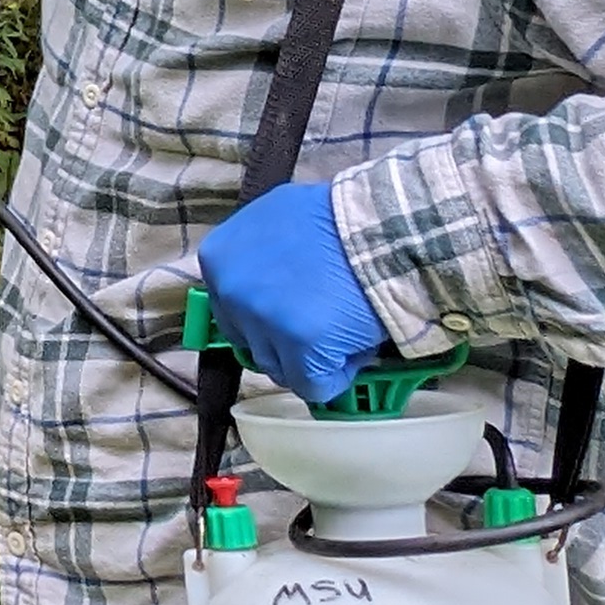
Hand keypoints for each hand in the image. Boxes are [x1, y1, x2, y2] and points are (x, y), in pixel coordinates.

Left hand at [196, 181, 390, 408]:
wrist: (386, 228)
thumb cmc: (339, 218)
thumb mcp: (276, 218)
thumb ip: (257, 253)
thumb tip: (262, 285)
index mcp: (218, 257)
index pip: (229, 307)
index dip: (267, 313)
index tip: (294, 308)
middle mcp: (231, 292)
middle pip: (251, 340)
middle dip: (284, 339)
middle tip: (322, 321)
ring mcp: (263, 323)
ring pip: (279, 366)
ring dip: (310, 357)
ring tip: (345, 329)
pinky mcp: (300, 350)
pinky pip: (313, 386)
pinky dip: (337, 377)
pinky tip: (356, 349)